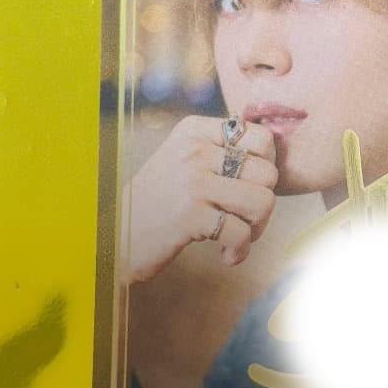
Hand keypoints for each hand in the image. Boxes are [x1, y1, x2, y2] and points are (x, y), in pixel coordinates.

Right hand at [121, 116, 277, 284]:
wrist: (114, 235)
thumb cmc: (158, 202)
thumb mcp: (184, 161)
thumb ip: (221, 153)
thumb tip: (273, 161)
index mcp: (195, 131)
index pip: (261, 139)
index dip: (268, 168)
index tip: (250, 188)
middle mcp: (194, 151)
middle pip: (268, 174)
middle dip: (264, 204)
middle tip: (244, 221)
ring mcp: (192, 182)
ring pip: (262, 202)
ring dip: (257, 229)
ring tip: (237, 238)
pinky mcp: (190, 216)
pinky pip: (241, 233)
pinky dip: (240, 251)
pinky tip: (226, 256)